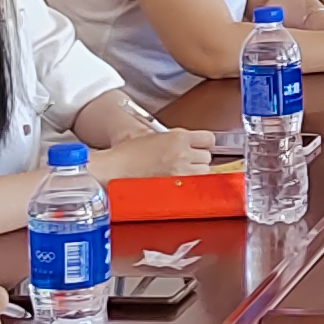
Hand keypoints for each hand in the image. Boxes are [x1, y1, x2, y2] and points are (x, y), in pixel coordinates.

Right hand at [96, 128, 220, 178]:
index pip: (209, 139)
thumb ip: (174, 137)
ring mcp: (180, 173)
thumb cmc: (127, 154)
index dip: (204, 144)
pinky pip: (194, 187)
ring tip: (179, 173)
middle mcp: (182, 154)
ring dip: (195, 173)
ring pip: (204, 173)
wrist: (113, 169)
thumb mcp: (152, 134)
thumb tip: (191, 143)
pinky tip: (176, 184)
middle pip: (207, 157)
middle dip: (197, 159)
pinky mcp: (176, 189)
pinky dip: (188, 186)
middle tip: (184, 161)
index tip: (200, 147)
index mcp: (178, 137)